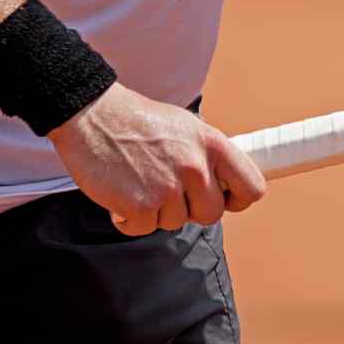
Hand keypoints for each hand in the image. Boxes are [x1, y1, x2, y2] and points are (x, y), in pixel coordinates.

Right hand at [48, 83, 265, 235]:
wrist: (90, 114)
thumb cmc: (140, 122)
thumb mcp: (188, 127)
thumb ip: (210, 156)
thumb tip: (230, 183)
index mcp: (213, 144)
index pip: (252, 187)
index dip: (238, 199)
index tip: (224, 198)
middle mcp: (195, 166)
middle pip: (213, 213)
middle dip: (191, 208)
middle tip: (169, 190)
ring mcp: (167, 187)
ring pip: (177, 222)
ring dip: (158, 211)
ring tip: (140, 182)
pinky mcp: (140, 205)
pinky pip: (145, 229)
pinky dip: (131, 219)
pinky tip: (122, 194)